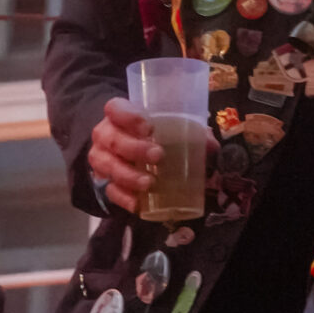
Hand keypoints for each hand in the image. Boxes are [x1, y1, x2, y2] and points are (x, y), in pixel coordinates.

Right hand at [87, 97, 215, 213]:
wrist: (127, 151)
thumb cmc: (152, 134)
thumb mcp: (169, 127)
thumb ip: (190, 131)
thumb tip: (211, 145)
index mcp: (119, 115)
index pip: (115, 109)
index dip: (128, 116)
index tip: (149, 127)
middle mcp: (106, 135)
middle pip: (112, 139)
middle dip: (134, 148)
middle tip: (158, 156)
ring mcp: (102, 159)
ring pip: (107, 166)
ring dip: (128, 175)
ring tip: (149, 183)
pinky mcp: (103, 182)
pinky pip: (109, 191)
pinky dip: (123, 198)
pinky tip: (138, 204)